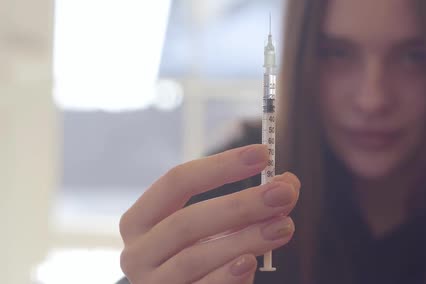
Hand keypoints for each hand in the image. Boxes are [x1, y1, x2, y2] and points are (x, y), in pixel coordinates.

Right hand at [119, 144, 299, 283]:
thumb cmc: (198, 258)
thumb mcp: (217, 229)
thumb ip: (251, 206)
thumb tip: (288, 183)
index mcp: (141, 220)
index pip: (177, 181)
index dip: (221, 165)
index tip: (263, 153)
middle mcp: (137, 252)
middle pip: (187, 221)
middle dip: (240, 205)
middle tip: (283, 193)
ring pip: (195, 257)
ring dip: (244, 239)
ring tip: (284, 226)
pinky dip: (227, 276)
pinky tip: (251, 262)